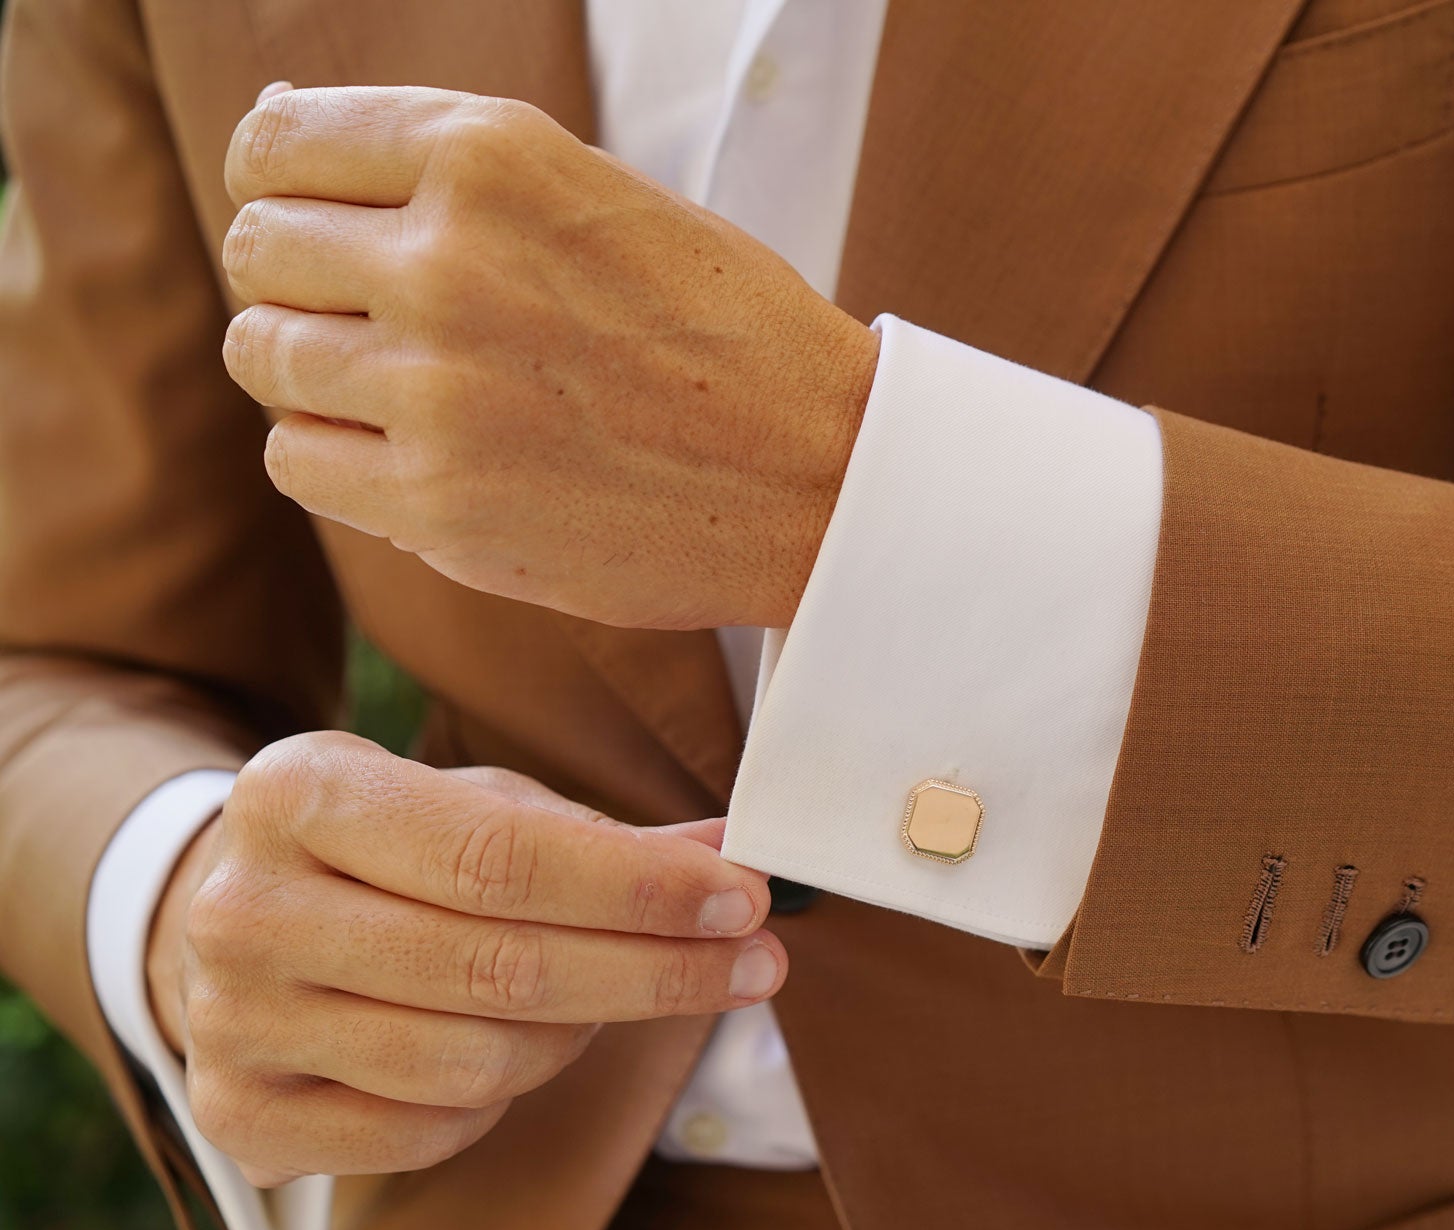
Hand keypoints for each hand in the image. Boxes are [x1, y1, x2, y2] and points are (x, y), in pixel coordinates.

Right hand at [143, 732, 782, 1185]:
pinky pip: (431, 1129)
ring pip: (475, 1060)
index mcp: (300, 794)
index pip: (500, 857)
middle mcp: (247, 909)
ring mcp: (233, 1022)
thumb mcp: (472, 805)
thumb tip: (727, 857)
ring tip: (617, 993)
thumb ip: (598, 835)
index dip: (637, 888)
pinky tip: (518, 1046)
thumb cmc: (381, 850)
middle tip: (755, 962)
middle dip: (654, 970)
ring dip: (581, 1034)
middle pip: (498, 967)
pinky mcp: (242, 1117)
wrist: (226, 916)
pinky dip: (502, 1097)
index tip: (742, 898)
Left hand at [218, 84, 878, 630]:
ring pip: (264, 357)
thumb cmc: (722, 330)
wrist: (824, 474)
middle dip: (301, 282)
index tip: (317, 221)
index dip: (281, 185)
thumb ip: (451, 169)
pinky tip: (417, 454)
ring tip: (406, 389)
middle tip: (379, 319)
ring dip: (315, 372)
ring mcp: (437, 387)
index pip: (276, 143)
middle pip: (259, 250)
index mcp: (491, 157)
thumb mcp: (597, 192)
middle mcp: (449, 260)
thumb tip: (281, 133)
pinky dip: (337, 457)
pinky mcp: (438, 501)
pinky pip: (297, 459)